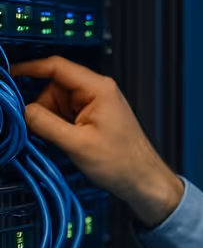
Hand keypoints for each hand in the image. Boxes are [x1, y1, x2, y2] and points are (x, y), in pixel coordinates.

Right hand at [9, 55, 183, 227]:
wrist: (143, 180)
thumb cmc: (122, 163)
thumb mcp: (77, 144)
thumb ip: (45, 124)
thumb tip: (21, 110)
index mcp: (98, 88)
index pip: (56, 67)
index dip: (29, 69)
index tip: (10, 75)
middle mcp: (97, 91)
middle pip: (53, 88)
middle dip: (43, 108)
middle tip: (43, 130)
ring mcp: (95, 104)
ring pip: (57, 103)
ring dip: (52, 120)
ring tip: (66, 141)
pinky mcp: (93, 117)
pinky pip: (65, 115)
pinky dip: (59, 126)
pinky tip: (68, 142)